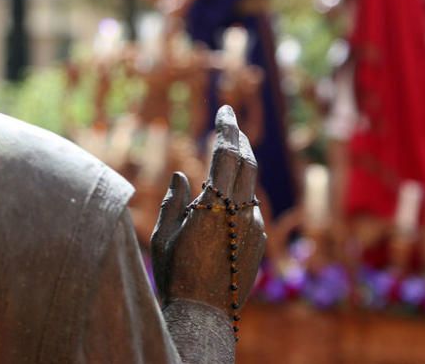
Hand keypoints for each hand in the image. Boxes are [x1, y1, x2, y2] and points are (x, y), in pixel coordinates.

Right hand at [151, 106, 265, 316]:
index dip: (227, 128)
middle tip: (231, 124)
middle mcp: (239, 212)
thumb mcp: (165, 236)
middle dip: (239, 139)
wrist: (205, 317)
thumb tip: (182, 174)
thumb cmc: (176, 276)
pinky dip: (241, 196)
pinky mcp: (259, 242)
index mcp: (214, 205)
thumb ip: (175, 202)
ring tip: (229, 154)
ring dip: (241, 167)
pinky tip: (228, 201)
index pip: (226, 154)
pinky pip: (251, 210)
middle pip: (246, 163)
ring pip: (251, 186)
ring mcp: (253, 227)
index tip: (226, 109)